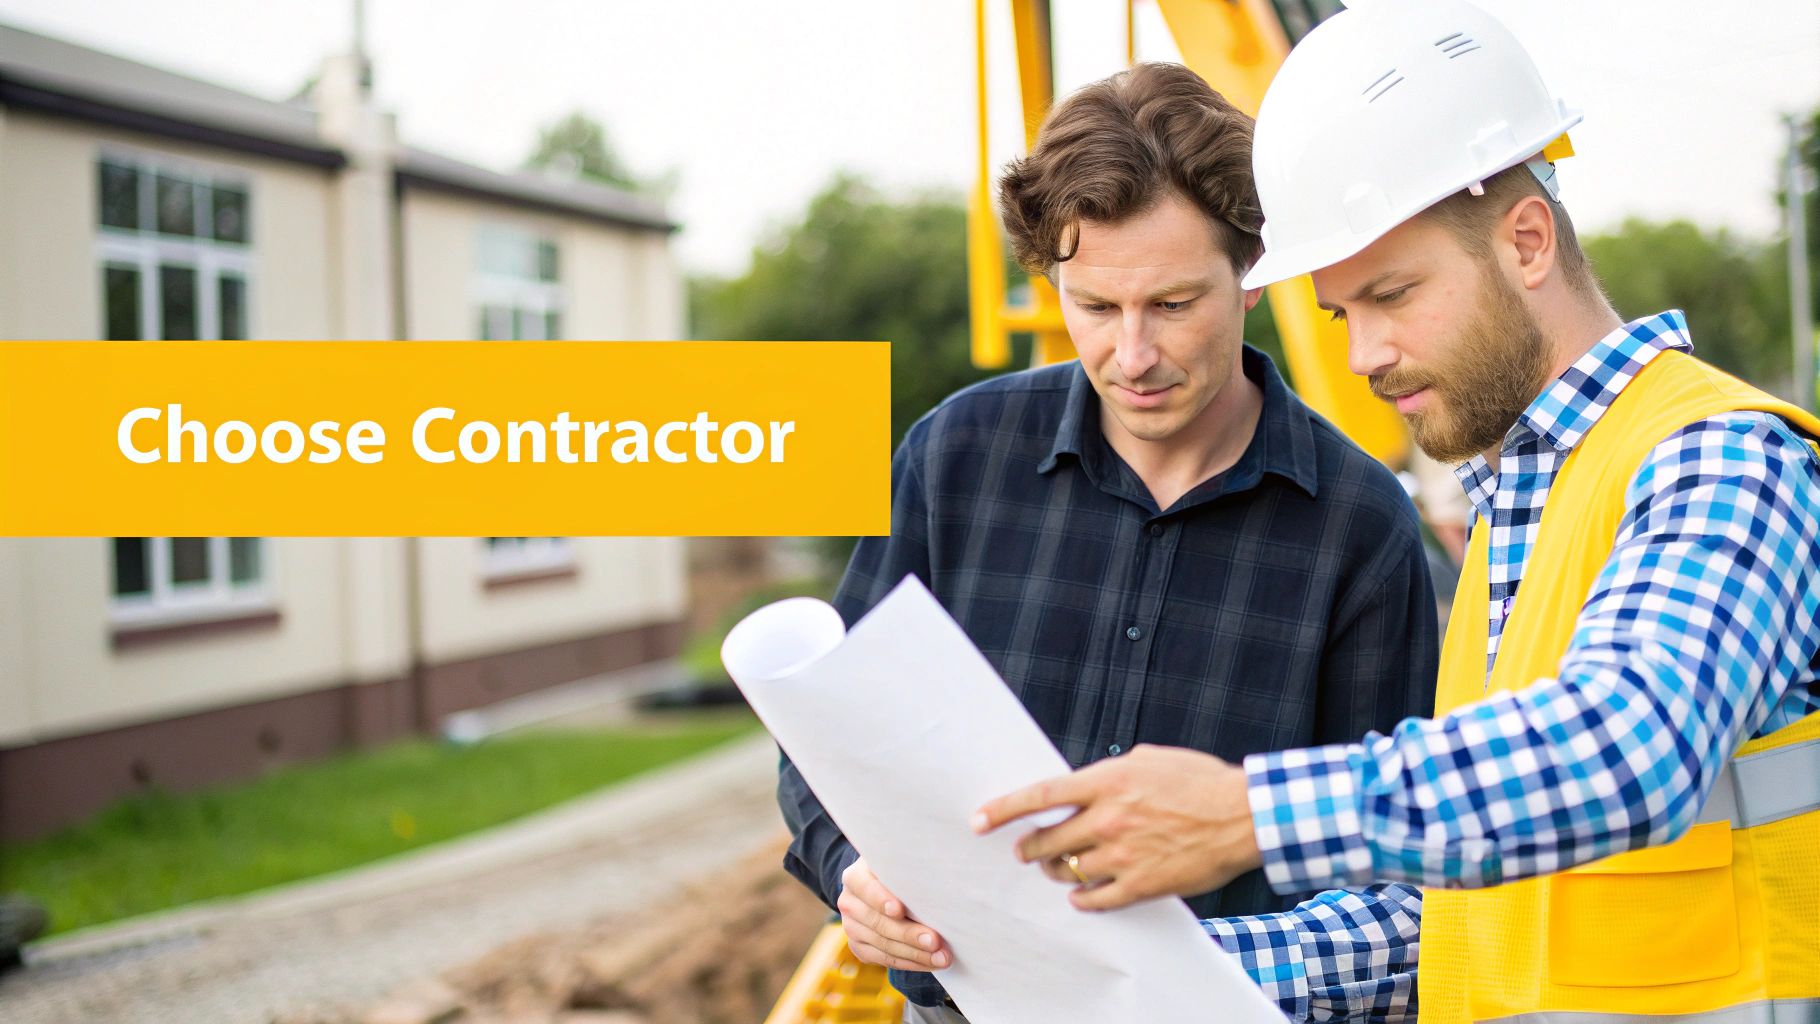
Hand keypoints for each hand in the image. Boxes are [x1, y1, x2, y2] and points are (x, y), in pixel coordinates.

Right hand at [837, 856, 950, 970]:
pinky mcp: (858, 946)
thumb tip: (937, 887)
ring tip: (941, 957)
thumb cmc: (901, 872)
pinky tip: (929, 963)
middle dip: (909, 934)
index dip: (881, 899)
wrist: (884, 886)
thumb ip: (910, 874)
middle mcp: (849, 902)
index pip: (865, 887)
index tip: (899, 910)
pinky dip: (910, 963)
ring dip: (915, 954)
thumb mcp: (901, 865)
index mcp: (856, 876)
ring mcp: (851, 927)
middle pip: (878, 922)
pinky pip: (884, 959)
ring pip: (883, 945)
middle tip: (935, 941)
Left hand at [971, 744, 1261, 910]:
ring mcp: (1123, 855)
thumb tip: (1083, 785)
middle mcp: (1108, 819)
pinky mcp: (1141, 884)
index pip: (1040, 796)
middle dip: (1029, 849)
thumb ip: (1109, 774)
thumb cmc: (1199, 781)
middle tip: (1024, 852)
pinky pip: (1095, 899)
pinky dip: (1082, 898)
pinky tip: (1081, 895)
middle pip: (1047, 841)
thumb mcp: (1147, 760)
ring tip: (1057, 869)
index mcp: (1106, 782)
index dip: (1004, 809)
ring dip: (1057, 871)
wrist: (1242, 815)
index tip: (978, 820)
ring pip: (1067, 871)